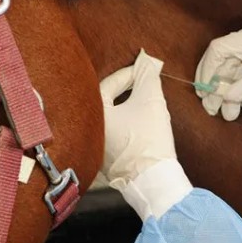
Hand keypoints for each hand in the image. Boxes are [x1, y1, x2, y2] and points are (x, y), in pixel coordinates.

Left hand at [100, 50, 175, 187]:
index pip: (108, 85)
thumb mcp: (151, 101)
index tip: (145, 71)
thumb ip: (148, 76)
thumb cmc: (149, 139)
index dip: (128, 75)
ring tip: (141, 101)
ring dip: (123, 108)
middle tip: (140, 83)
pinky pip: (111, 135)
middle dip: (123, 90)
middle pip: (104, 102)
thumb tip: (147, 61)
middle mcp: (86, 133)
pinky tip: (137, 125)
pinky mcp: (105, 163)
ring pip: (108, 119)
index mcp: (93, 115)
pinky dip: (123, 125)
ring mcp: (94, 150)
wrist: (155, 181)